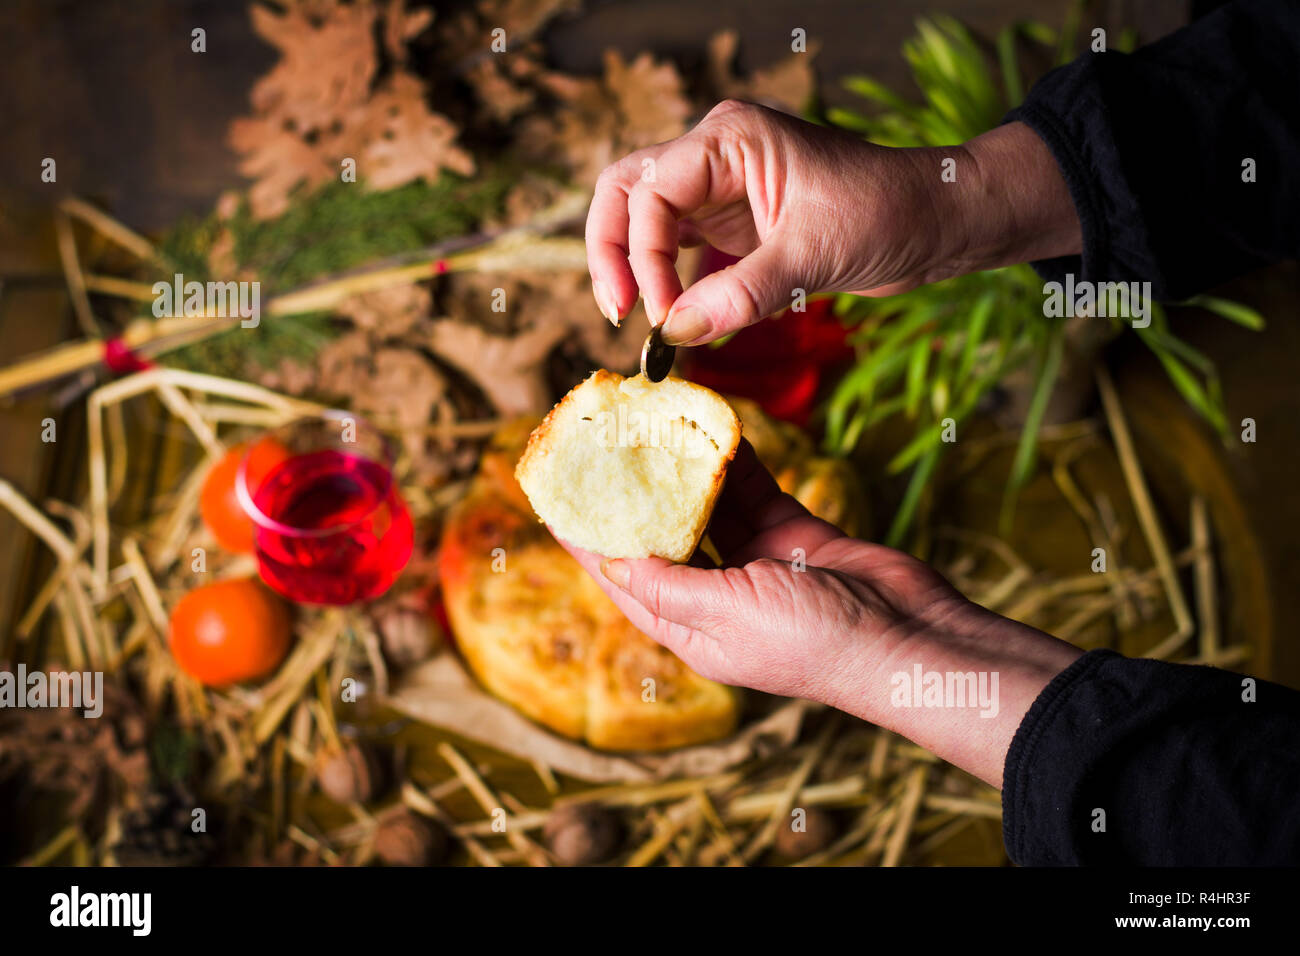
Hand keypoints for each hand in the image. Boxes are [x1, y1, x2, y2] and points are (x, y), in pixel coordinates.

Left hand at [559, 441, 1081, 787]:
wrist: (910, 639)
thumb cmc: (815, 642)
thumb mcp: (727, 615)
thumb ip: (666, 585)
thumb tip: (609, 560)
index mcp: (690, 628)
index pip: (622, 577)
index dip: (588, 539)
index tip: (557, 498)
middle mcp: (715, 596)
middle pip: (659, 536)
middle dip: (631, 494)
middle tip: (604, 446)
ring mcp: (755, 564)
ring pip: (704, 506)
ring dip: (680, 470)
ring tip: (652, 425)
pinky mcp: (792, 535)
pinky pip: (751, 492)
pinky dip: (734, 463)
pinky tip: (713, 428)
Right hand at [585, 100, 1080, 345]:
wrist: (937, 223)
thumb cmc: (887, 214)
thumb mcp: (812, 255)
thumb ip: (740, 294)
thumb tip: (675, 332)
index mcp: (730, 139)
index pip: (651, 193)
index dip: (644, 257)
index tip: (663, 316)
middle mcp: (717, 156)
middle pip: (628, 193)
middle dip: (614, 251)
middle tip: (620, 310)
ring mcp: (723, 190)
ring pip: (648, 223)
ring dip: (639, 270)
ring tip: (647, 324)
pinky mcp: (737, 225)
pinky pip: (684, 253)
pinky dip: (675, 288)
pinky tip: (683, 325)